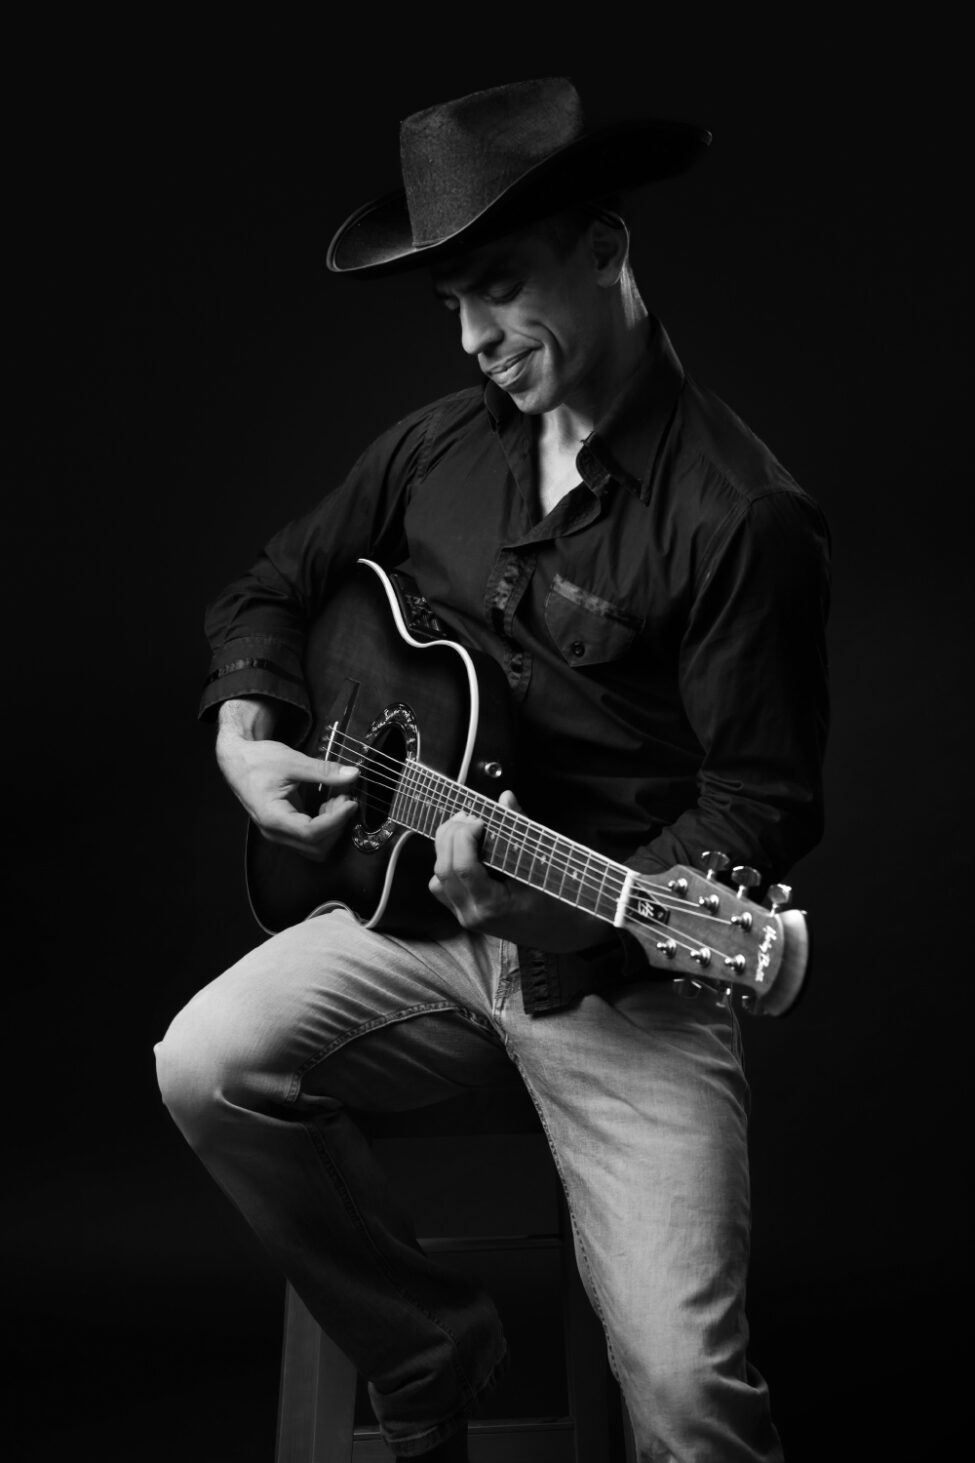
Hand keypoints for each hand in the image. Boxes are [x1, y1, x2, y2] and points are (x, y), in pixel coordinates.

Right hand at [217, 703, 358, 861]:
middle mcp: (275, 832)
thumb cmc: (257, 761)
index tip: (350, 802)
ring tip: (336, 798)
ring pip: (316, 846)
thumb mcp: (292, 761)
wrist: (238, 761)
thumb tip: (352, 774)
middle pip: (317, 845)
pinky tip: (328, 804)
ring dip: (332, 825)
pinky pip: (312, 838)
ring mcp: (280, 833)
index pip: (312, 832)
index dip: (336, 820)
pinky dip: (326, 824)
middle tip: (344, 796)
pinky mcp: (286, 829)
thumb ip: (323, 770)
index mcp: (273, 817)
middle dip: (336, 823)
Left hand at [429, 791, 604, 950]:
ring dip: (445, 849)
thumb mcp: (542, 864)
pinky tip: (464, 851)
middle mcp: (472, 914)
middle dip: (450, 836)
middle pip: (444, 870)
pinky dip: (446, 864)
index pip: (463, 868)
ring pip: (437, 878)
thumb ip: (520, 829)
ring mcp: (465, 916)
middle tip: (469, 816)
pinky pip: (442, 887)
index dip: (464, 837)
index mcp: (492, 906)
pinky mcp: (463, 913)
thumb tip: (506, 797)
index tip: (480, 819)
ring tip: (466, 830)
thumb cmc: (557, 900)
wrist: (561, 932)